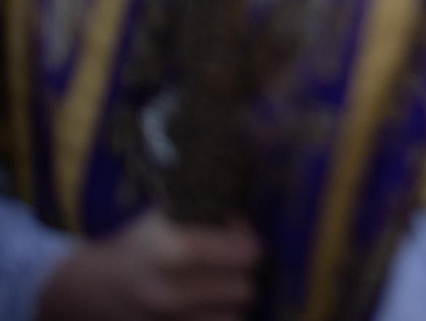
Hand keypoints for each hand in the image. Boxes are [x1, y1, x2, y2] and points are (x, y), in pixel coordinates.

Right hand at [37, 212, 259, 320]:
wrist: (78, 286)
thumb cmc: (127, 242)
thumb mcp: (161, 216)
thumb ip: (206, 215)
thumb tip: (246, 219)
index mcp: (171, 253)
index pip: (244, 253)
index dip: (247, 238)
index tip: (236, 229)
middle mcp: (170, 294)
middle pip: (245, 290)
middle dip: (245, 272)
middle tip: (234, 260)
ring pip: (234, 317)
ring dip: (233, 301)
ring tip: (223, 284)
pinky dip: (216, 318)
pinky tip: (208, 304)